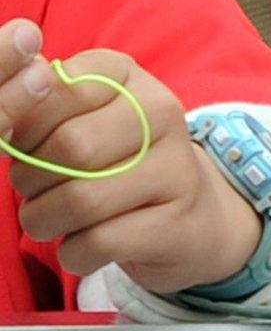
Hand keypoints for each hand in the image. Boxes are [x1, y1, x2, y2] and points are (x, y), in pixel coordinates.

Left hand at [0, 19, 260, 293]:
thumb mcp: (83, 119)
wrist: (191, 215)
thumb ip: (41, 105)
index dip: (23, 130)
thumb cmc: (116, 164)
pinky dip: (73, 253)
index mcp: (128, 77)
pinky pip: (99, 242)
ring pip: (80, 200)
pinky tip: (82, 246)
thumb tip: (7, 104)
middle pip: (70, 147)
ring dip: (44, 221)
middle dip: (30, 180)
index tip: (29, 148)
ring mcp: (176, 169)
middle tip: (33, 190)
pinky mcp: (177, 224)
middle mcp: (162, 112)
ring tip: (49, 220)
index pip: (55, 91)